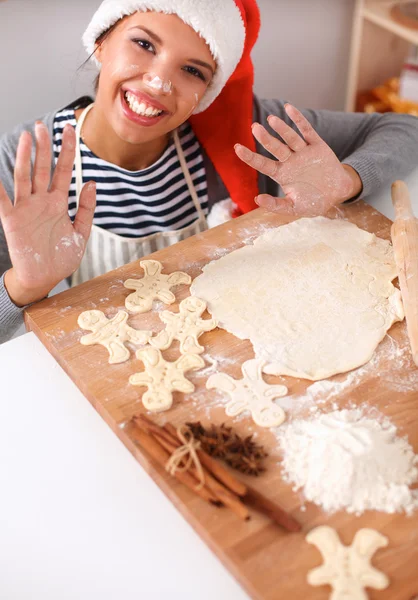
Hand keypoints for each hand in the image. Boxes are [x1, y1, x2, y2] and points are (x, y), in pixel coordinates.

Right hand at [0, 121, 95, 305]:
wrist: (44, 279)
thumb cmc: (61, 258)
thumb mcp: (81, 234)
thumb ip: (87, 209)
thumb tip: (92, 183)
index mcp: (58, 203)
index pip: (63, 170)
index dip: (67, 150)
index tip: (70, 130)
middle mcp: (41, 202)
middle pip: (42, 168)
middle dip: (44, 146)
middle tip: (43, 125)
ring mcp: (26, 209)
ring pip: (25, 177)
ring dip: (25, 157)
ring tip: (27, 137)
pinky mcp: (12, 221)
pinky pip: (3, 201)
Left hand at [235, 104, 362, 216]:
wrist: (338, 193)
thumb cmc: (314, 201)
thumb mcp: (294, 209)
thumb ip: (276, 205)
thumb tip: (257, 200)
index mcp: (282, 174)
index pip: (263, 164)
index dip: (250, 157)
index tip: (237, 148)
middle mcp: (290, 161)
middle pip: (275, 148)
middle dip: (265, 138)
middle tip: (254, 128)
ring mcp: (303, 152)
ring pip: (290, 138)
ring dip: (281, 128)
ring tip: (271, 119)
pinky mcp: (317, 146)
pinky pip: (307, 130)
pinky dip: (299, 119)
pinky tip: (288, 108)